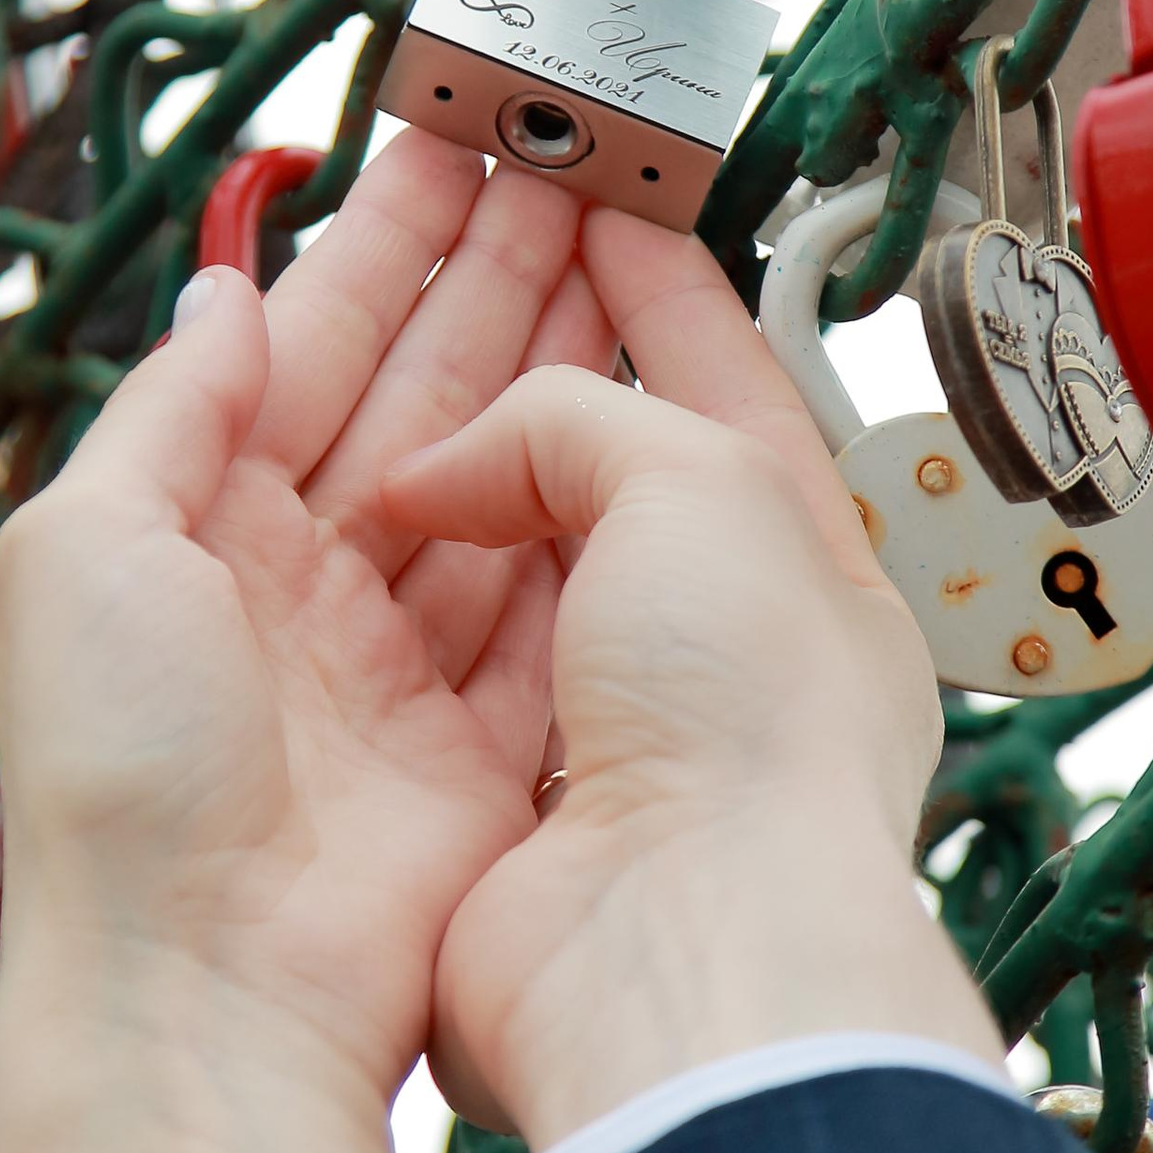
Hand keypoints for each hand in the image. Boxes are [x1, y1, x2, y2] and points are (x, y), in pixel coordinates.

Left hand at [0, 131, 611, 1115]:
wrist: (200, 988)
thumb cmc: (117, 779)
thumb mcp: (81, 551)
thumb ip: (167, 410)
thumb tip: (228, 294)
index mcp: (199, 530)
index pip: (310, 346)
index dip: (387, 244)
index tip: (454, 149)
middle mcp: (302, 585)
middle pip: (417, 392)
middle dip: (494, 277)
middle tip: (568, 173)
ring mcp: (395, 666)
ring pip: (495, 476)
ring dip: (554, 364)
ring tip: (621, 257)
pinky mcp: (477, 749)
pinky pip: (545, 604)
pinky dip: (591, 511)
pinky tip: (635, 421)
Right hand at [381, 211, 1003, 1146]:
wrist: (682, 950)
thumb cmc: (745, 728)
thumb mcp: (698, 482)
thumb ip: (570, 419)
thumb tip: (440, 473)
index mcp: (803, 554)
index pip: (724, 376)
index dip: (652, 280)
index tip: (588, 202)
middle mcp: (709, 639)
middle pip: (607, 461)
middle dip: (539, 353)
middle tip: (468, 253)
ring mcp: (606, 724)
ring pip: (512, 555)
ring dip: (453, 469)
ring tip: (382, 376)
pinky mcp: (504, 796)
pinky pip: (441, 656)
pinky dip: (400, 591)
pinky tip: (349, 536)